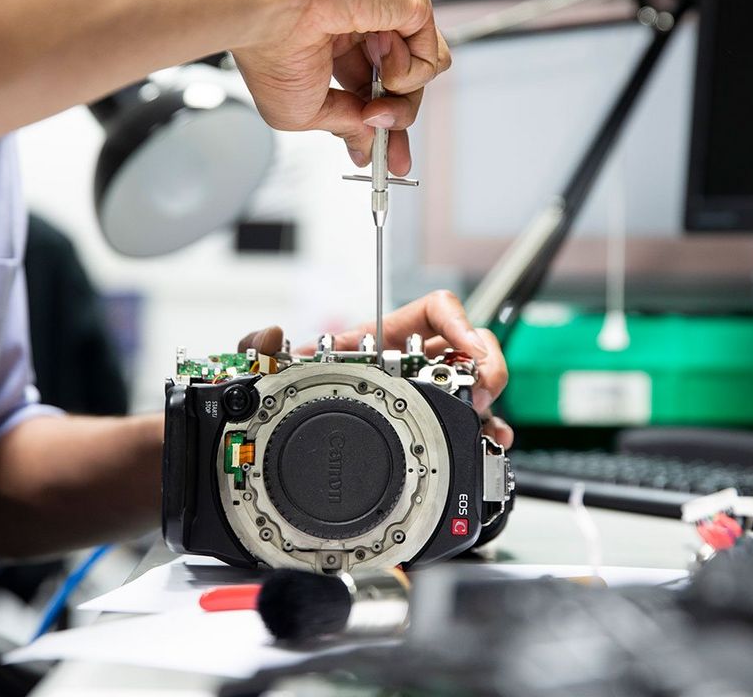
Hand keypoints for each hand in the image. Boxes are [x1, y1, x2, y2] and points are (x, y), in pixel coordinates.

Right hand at [227, 0, 450, 175]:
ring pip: (425, 72)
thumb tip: (366, 146)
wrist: (266, 8)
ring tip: (370, 93)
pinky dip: (408, 72)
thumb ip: (346, 126)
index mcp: (336, 42)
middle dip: (397, 121)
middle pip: (404, 85)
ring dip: (400, 98)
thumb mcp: (305, 112)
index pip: (375, 88)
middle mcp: (364, 24)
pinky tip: (378, 54)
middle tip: (379, 136)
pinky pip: (431, 56)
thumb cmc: (269, 46)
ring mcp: (388, 11)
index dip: (383, 123)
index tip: (388, 158)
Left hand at [237, 291, 512, 448]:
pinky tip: (491, 441)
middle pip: (471, 347)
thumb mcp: (282, 367)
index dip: (458, 322)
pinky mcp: (433, 427)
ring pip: (478, 387)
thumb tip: (266, 336)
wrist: (301, 431)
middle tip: (478, 388)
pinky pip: (470, 424)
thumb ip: (260, 347)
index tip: (467, 346)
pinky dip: (487, 431)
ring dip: (492, 403)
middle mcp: (415, 364)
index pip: (437, 311)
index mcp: (388, 340)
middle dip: (486, 364)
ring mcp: (429, 396)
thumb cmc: (302, 391)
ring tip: (490, 424)